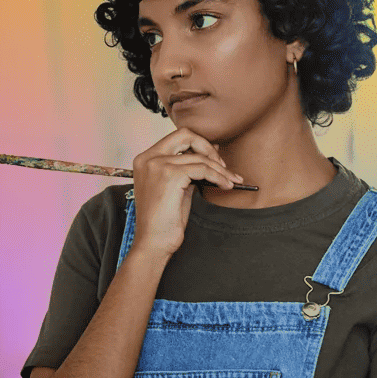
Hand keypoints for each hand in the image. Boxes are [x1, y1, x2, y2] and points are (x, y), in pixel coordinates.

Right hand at [128, 128, 242, 258]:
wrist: (153, 242)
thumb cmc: (164, 220)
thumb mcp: (175, 188)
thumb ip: (187, 169)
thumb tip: (210, 153)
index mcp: (145, 159)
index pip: (176, 138)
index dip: (199, 145)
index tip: (216, 160)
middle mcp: (148, 158)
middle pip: (185, 135)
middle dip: (209, 148)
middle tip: (223, 167)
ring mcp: (157, 165)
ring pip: (199, 157)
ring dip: (220, 169)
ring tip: (231, 181)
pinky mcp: (169, 176)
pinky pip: (202, 169)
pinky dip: (218, 177)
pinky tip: (225, 186)